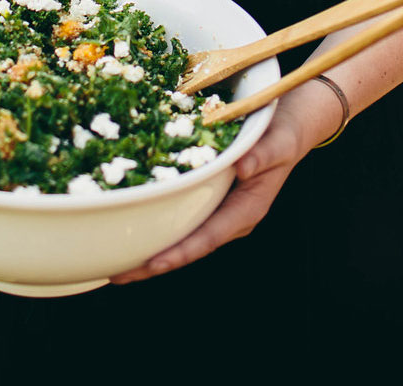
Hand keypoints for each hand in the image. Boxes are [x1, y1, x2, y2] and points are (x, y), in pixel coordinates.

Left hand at [110, 93, 315, 283]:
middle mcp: (229, 218)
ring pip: (181, 237)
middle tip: (116, 275)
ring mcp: (218, 211)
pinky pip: (180, 218)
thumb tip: (243, 167)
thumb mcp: (279, 142)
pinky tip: (130, 226)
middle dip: (153, 264)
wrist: (288, 126)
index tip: (152, 264)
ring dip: (150, 251)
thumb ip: (264, 155)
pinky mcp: (208, 199)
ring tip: (113, 263)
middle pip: (188, 247)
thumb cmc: (284, 134)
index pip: (208, 238)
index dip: (180, 252)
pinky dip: (156, 225)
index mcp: (246, 210)